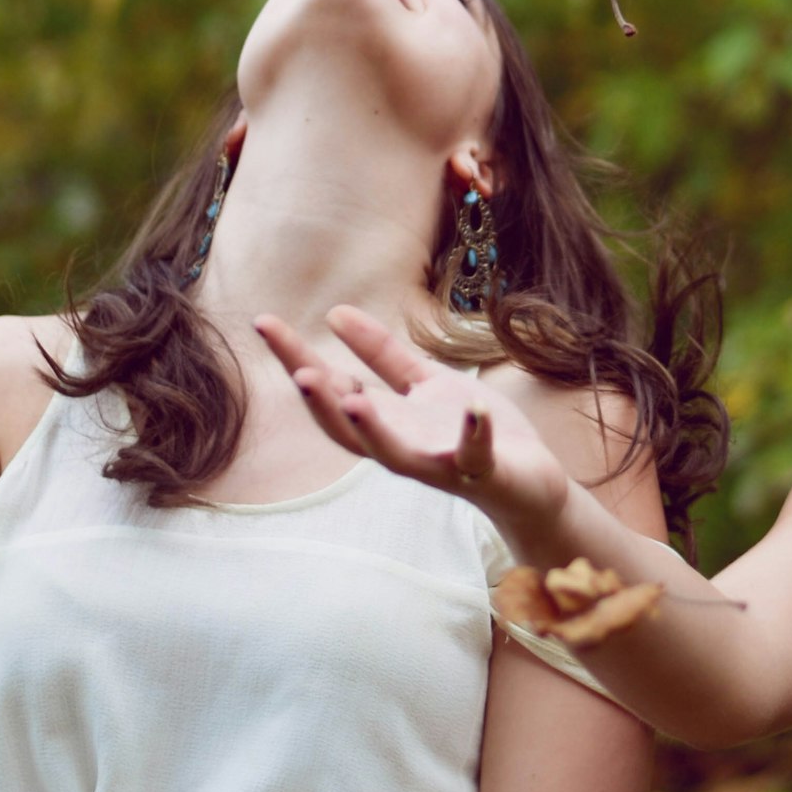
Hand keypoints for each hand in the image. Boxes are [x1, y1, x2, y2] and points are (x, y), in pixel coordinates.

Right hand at [254, 305, 569, 538]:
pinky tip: (476, 407)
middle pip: (349, 429)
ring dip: (375, 430)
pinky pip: (475, 454)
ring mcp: (440, 463)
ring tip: (354, 399)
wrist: (527, 478)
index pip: (331, 389)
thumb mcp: (422, 383)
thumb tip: (334, 313)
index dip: (296, 359)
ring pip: (397, 454)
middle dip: (323, 404)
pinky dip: (474, 433)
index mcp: (385, 421)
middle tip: (298, 373)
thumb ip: (381, 356)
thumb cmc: (467, 430)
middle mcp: (401, 446)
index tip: (264, 322)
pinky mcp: (481, 471)